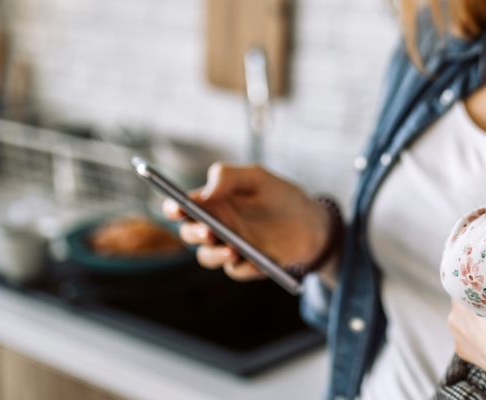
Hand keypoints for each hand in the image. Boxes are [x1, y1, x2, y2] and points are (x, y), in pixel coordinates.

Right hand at [162, 163, 332, 280]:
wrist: (312, 223)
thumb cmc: (280, 196)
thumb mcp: (257, 177)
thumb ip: (229, 176)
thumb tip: (205, 193)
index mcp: (211, 203)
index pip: (181, 207)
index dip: (173, 208)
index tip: (177, 209)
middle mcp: (215, 226)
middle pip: (189, 234)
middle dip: (194, 233)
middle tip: (208, 231)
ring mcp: (228, 247)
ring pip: (207, 257)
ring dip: (214, 255)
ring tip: (233, 250)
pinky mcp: (245, 265)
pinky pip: (237, 270)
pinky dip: (245, 267)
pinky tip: (257, 261)